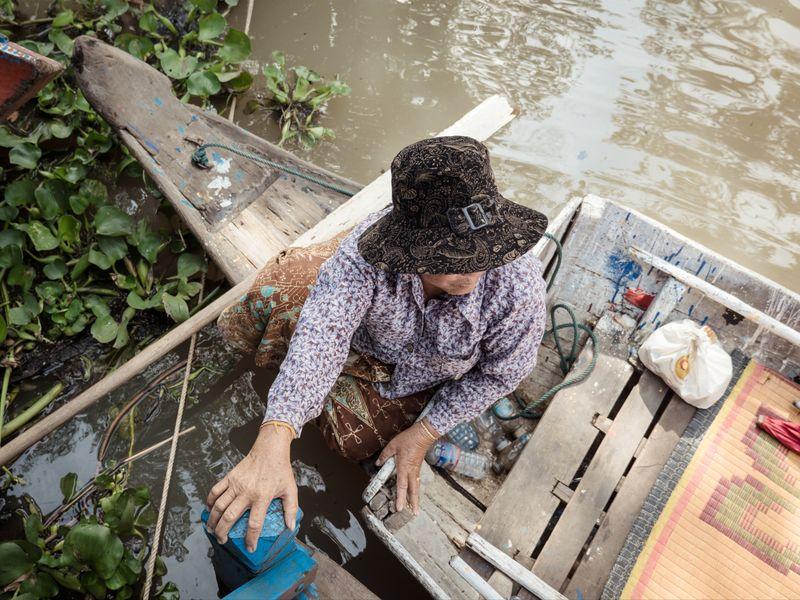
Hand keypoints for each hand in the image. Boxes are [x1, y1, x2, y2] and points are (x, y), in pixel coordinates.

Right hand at [205, 423, 296, 551]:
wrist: (270, 449)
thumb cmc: (281, 470)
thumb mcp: (290, 489)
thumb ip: (290, 509)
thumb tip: (290, 527)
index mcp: (262, 496)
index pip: (254, 523)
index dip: (251, 539)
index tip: (249, 548)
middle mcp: (247, 492)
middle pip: (229, 517)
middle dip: (223, 532)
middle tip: (222, 541)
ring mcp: (236, 484)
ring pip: (219, 505)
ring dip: (213, 520)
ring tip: (212, 530)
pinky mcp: (230, 476)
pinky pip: (215, 490)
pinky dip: (210, 501)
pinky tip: (209, 509)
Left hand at [376, 419, 437, 513]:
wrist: (423, 434)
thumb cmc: (408, 439)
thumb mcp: (393, 445)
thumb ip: (385, 455)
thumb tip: (378, 463)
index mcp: (404, 467)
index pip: (401, 486)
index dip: (400, 498)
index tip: (399, 509)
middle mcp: (411, 471)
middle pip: (413, 490)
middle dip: (414, 503)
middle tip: (415, 514)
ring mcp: (416, 469)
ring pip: (416, 486)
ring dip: (416, 497)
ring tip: (415, 506)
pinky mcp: (418, 466)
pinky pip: (416, 480)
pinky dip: (415, 488)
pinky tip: (414, 490)